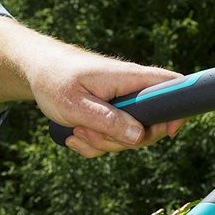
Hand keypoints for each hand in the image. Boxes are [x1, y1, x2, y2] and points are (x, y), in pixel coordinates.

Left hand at [0, 17, 184, 156]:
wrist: (35, 71)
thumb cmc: (54, 79)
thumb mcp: (76, 104)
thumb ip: (107, 120)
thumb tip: (138, 137)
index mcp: (129, 78)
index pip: (173, 86)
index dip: (179, 110)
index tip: (167, 132)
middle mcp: (131, 91)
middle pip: (150, 126)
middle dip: (122, 141)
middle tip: (90, 133)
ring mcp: (122, 104)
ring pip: (128, 137)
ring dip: (102, 143)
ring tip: (76, 130)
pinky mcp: (110, 115)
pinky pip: (112, 139)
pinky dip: (93, 143)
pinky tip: (75, 134)